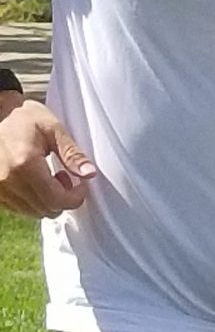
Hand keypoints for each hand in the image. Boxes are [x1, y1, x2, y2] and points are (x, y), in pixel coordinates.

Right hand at [0, 99, 96, 217]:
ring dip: (49, 201)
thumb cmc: (23, 119)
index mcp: (24, 164)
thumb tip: (89, 173)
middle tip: (67, 178)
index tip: (81, 185)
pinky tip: (35, 182)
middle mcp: (7, 180)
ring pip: (33, 212)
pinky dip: (33, 201)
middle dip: (64, 199)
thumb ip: (72, 153)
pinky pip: (20, 209)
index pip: (55, 199)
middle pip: (46, 209)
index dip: (75, 197)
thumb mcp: (53, 128)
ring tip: (50, 178)